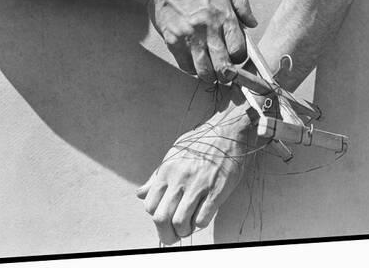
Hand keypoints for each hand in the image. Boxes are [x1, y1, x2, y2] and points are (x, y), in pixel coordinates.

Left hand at [136, 101, 256, 244]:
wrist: (227, 132)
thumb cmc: (200, 142)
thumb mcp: (173, 154)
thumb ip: (157, 176)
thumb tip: (141, 193)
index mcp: (166, 171)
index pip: (150, 206)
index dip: (155, 218)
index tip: (164, 219)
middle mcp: (179, 180)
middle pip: (161, 218)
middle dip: (165, 233)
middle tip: (172, 236)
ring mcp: (197, 186)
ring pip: (180, 222)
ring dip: (183, 231)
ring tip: (188, 227)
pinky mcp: (216, 191)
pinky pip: (202, 218)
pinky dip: (199, 224)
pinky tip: (202, 216)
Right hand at [148, 0, 257, 82]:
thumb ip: (241, 2)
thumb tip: (252, 23)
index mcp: (224, 15)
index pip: (239, 50)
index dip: (239, 57)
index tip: (236, 56)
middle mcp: (208, 30)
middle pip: (224, 66)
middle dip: (228, 74)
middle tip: (226, 73)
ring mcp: (190, 38)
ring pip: (205, 71)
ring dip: (210, 75)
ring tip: (211, 72)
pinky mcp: (173, 42)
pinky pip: (185, 66)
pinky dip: (192, 69)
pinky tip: (195, 63)